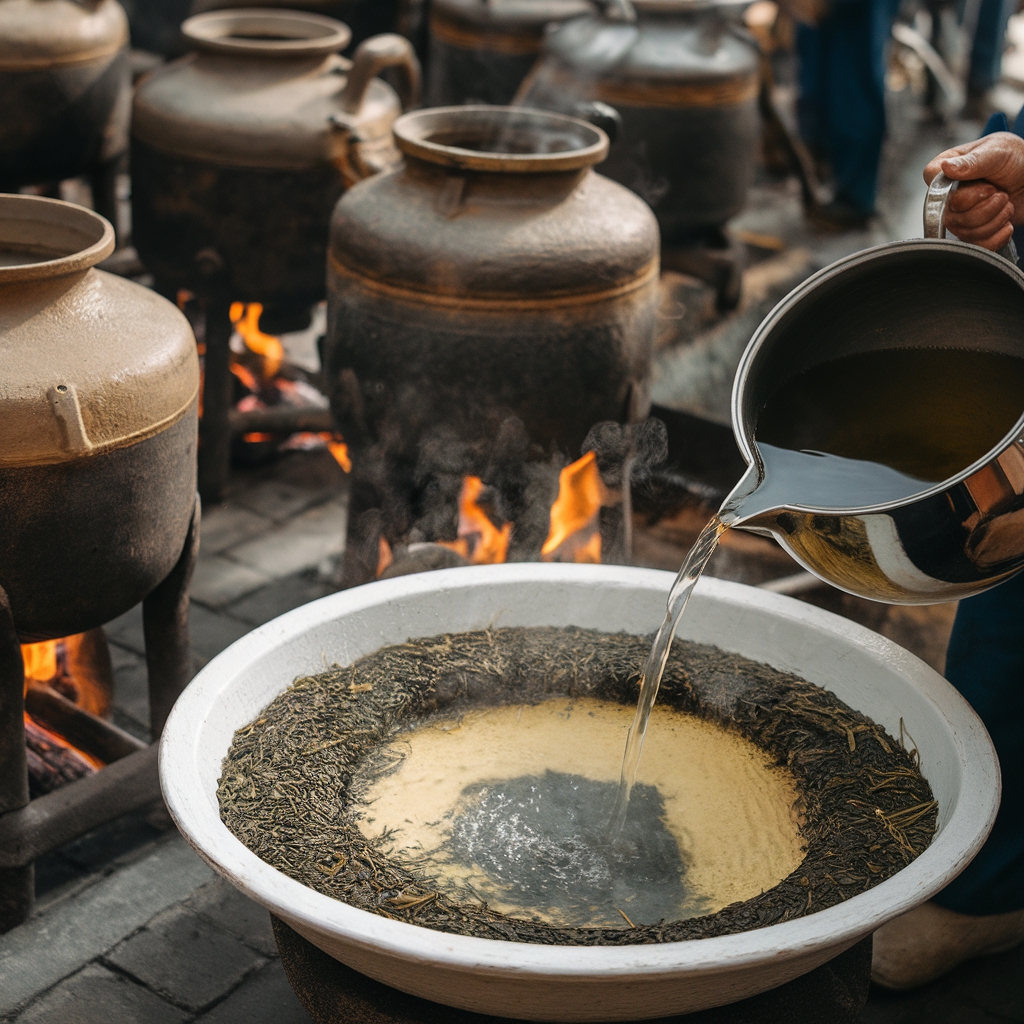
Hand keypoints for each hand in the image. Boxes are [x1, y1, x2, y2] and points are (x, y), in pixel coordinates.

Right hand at [923, 132, 1023, 250]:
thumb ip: (972, 161)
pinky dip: (996, 236)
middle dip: (983, 207)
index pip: (932, 188)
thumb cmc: (1017, 158)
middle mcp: (949, 195)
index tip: (982, 184)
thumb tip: (946, 168)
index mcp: (948, 170)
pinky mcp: (972, 231)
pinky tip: (1006, 222)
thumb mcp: (998, 151)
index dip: (958, 194)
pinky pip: (975, 245)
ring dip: (994, 219)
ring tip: (1005, 202)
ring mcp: (959, 215)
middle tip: (1000, 192)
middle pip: (949, 216)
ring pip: (964, 232)